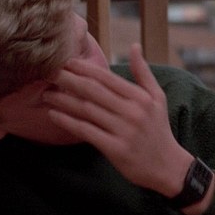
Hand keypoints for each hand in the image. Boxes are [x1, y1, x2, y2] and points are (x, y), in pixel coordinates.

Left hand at [44, 44, 192, 197]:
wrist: (168, 167)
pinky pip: (86, 131)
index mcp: (140, 97)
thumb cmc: (159, 130)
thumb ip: (143, 73)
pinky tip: (53, 115)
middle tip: (48, 73)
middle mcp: (132, 112)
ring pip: (87, 110)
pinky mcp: (115, 149)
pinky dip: (68, 122)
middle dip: (68, 80)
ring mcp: (123, 130)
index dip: (84, 68)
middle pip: (93, 91)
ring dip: (63, 100)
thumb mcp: (158, 98)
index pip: (107, 78)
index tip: (66, 62)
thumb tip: (134, 46)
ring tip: (46, 94)